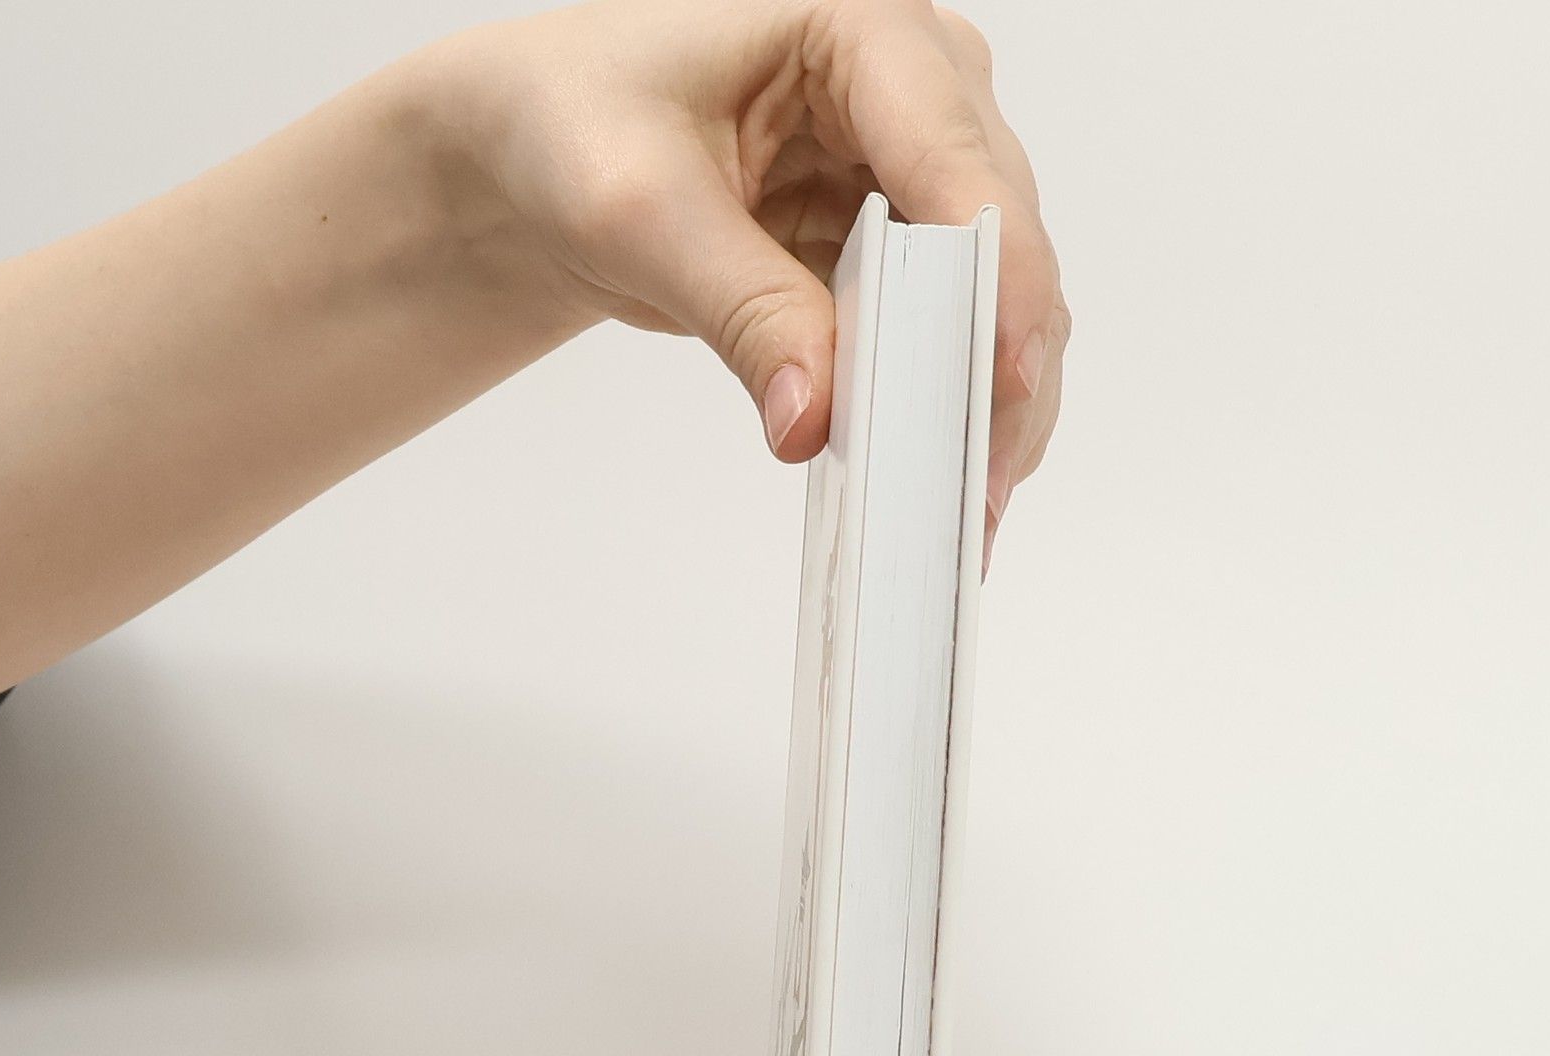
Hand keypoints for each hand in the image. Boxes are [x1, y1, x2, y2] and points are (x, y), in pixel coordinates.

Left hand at [431, 0, 1069, 560]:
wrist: (543, 152)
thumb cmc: (575, 125)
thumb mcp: (640, 212)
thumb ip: (741, 310)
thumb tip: (816, 421)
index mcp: (862, 25)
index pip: (958, 159)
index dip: (999, 274)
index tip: (1006, 379)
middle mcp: (921, 87)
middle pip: (1001, 240)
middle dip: (995, 368)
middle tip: (974, 492)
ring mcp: (922, 168)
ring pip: (999, 298)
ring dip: (986, 406)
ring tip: (965, 513)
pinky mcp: (905, 243)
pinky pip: (952, 335)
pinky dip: (947, 409)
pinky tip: (941, 481)